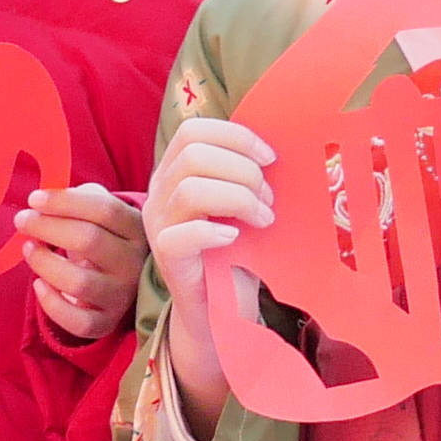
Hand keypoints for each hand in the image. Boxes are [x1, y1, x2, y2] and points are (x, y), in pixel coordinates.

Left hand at [19, 183, 146, 342]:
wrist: (118, 279)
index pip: (105, 210)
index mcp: (137, 229)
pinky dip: (51, 304)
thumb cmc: (101, 236)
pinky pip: (78, 322)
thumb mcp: (99, 212)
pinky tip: (39, 285)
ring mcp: (122, 296)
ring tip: (29, 248)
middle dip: (47, 227)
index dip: (65, 202)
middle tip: (22, 220)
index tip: (33, 199)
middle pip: (89, 240)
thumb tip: (42, 203)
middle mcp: (134, 264)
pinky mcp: (106, 322)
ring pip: (79, 282)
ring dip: (44, 263)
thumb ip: (78, 200)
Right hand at [138, 114, 277, 440]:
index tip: (270, 158)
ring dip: (238, 198)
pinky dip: (215, 231)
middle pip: (194, 153)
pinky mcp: (166, 257)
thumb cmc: (235, 251)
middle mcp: (159, 192)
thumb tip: (282, 150)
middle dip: (242, 170)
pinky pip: (184, 234)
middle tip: (269, 199)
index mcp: (175, 169)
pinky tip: (236, 238)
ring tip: (263, 219)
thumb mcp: (239, 204)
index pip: (194, 130)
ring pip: (191, 188)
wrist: (218, 309)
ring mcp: (158, 224)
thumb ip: (246, 175)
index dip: (236, 137)